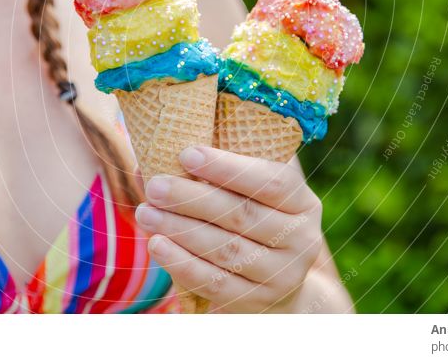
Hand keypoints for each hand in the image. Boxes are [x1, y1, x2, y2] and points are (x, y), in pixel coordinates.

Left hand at [134, 146, 323, 312]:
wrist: (279, 283)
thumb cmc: (256, 217)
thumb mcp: (255, 190)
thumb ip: (227, 165)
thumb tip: (166, 144)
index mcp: (303, 202)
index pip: (270, 181)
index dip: (228, 167)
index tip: (187, 153)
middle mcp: (301, 239)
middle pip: (242, 216)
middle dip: (192, 198)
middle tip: (155, 185)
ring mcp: (282, 275)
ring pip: (226, 250)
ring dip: (180, 229)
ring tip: (145, 212)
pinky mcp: (257, 302)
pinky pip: (216, 283)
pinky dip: (182, 264)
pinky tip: (157, 244)